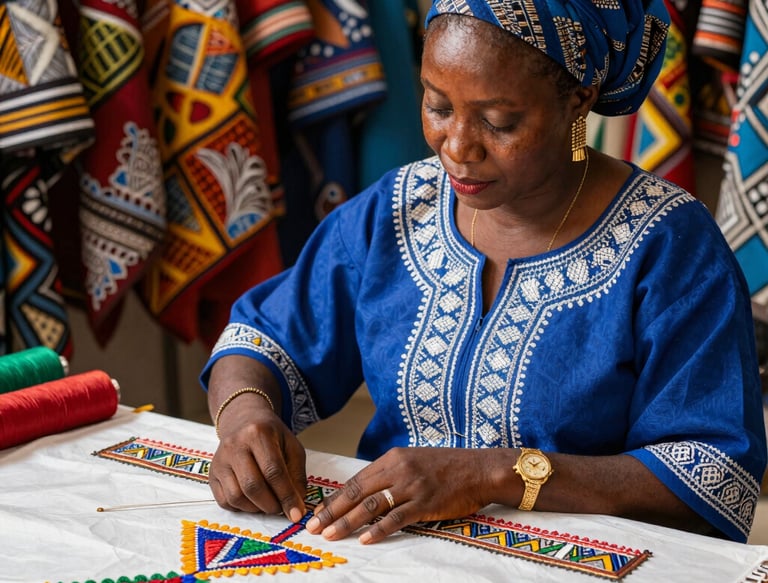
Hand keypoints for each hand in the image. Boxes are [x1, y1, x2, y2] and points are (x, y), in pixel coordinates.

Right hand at [209, 396, 306, 522]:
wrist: (242, 420)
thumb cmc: (271, 435)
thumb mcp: (291, 446)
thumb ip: (296, 475)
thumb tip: (297, 506)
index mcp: (258, 434)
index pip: (273, 471)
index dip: (286, 495)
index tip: (297, 514)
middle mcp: (235, 445)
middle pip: (252, 485)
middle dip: (270, 505)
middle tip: (281, 509)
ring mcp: (220, 460)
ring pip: (236, 496)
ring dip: (256, 508)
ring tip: (268, 504)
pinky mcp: (212, 473)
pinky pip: (224, 501)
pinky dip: (241, 508)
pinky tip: (253, 501)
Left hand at [305, 447, 493, 543]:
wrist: (479, 468)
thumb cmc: (446, 467)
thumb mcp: (413, 461)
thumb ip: (390, 474)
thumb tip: (364, 493)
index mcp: (392, 458)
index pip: (355, 481)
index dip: (335, 498)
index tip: (318, 512)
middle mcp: (398, 469)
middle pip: (358, 493)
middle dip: (333, 511)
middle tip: (314, 527)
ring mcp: (412, 486)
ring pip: (372, 506)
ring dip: (348, 522)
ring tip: (331, 535)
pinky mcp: (425, 502)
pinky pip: (396, 518)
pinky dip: (379, 530)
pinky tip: (365, 539)